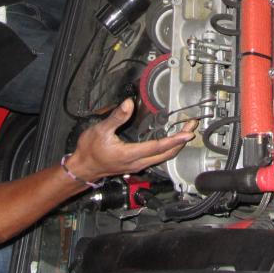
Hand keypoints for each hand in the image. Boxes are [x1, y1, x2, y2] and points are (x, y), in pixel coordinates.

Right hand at [66, 99, 195, 182]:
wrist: (82, 168)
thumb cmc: (89, 151)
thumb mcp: (100, 130)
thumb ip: (116, 117)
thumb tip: (128, 104)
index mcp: (130, 154)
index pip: (158, 147)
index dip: (174, 140)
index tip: (187, 133)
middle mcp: (137, 162)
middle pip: (166, 154)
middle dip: (181, 141)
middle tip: (191, 128)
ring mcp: (137, 165)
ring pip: (162, 158)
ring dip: (175, 146)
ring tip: (184, 133)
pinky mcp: (135, 164)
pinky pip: (156, 158)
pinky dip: (166, 149)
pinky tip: (169, 142)